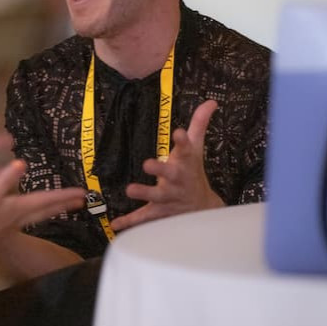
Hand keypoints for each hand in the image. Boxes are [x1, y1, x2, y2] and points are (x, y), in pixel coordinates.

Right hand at [0, 160, 84, 256]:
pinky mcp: (3, 230)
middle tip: (82, 201)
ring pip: (39, 216)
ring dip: (53, 210)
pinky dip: (36, 215)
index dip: (65, 195)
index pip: (47, 200)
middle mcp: (19, 218)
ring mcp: (11, 226)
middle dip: (65, 204)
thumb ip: (4, 180)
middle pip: (48, 210)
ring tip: (64, 207)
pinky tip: (30, 215)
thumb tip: (21, 163)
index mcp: (18, 208)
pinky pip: (28, 220)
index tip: (83, 193)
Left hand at [111, 100, 223, 231]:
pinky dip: (130, 222)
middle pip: (170, 175)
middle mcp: (177, 180)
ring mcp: (169, 198)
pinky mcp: (159, 212)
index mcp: (185, 163)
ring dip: (144, 193)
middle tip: (147, 163)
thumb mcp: (196, 148)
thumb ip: (199, 124)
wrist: (202, 207)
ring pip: (156, 197)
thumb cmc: (193, 171)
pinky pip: (144, 218)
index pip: (186, 149)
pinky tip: (115, 224)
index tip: (178, 133)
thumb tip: (211, 101)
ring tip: (130, 189)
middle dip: (160, 169)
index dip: (182, 141)